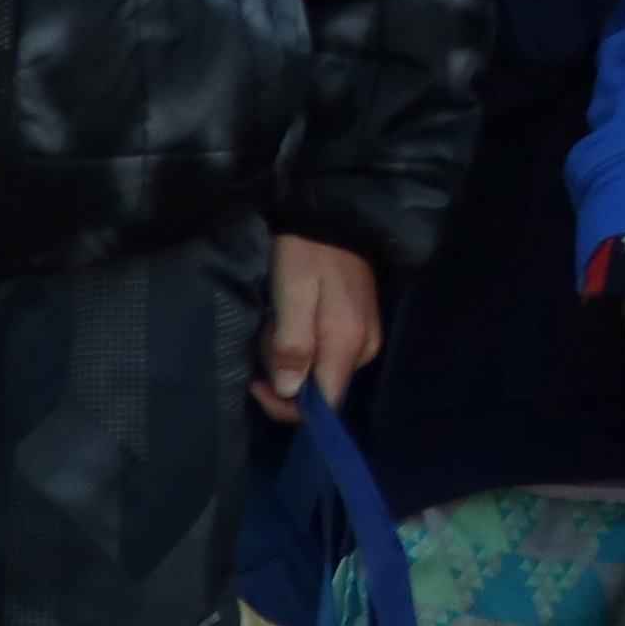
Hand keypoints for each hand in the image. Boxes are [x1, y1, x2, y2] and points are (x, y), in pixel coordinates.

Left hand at [261, 234, 382, 424]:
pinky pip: (328, 354)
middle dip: (284, 372)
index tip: (257, 384)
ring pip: (320, 372)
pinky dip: (304, 344)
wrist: (332, 218)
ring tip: (278, 318)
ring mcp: (366, 339)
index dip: (287, 407)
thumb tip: (288, 392)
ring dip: (291, 356)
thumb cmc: (306, 252)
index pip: (324, 406)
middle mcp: (364, 349)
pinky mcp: (362, 328)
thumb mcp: (291, 293)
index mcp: (347, 344)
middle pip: (319, 389)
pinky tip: (292, 317)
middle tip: (267, 331)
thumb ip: (292, 344)